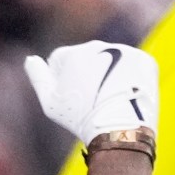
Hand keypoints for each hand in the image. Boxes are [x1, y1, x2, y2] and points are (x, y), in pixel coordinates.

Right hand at [24, 40, 158, 145]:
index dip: (61, 80)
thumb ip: (38, 77)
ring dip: (108, 76)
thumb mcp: (50, 103)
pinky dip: (130, 79)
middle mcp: (98, 46)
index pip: (59, 60)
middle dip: (86, 75)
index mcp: (72, 54)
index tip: (69, 99)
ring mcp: (123, 51)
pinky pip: (133, 67)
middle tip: (90, 103)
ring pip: (111, 62)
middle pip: (87, 59)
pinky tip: (125, 96)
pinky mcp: (144, 60)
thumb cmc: (80, 118)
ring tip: (108, 101)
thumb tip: (30, 59)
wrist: (119, 128)